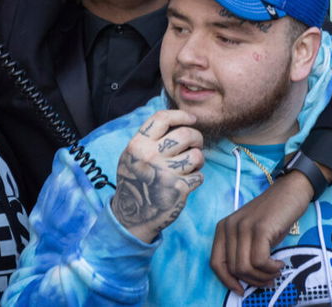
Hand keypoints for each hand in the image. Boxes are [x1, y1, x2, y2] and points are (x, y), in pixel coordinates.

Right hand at [110, 110, 204, 242]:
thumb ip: (149, 139)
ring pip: (197, 155)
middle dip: (197, 138)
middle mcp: (150, 156)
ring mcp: (165, 172)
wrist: (132, 216)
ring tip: (191, 166)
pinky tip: (187, 182)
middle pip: (186, 134)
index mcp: (138, 144)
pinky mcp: (178, 189)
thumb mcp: (132, 155)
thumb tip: (178, 121)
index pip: (163, 118)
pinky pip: (199, 176)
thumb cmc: (135, 181)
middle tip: (196, 145)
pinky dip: (197, 179)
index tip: (192, 119)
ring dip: (198, 160)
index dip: (181, 115)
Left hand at [210, 169, 315, 292]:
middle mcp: (229, 227)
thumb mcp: (252, 233)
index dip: (227, 281)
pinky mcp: (260, 228)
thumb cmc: (273, 216)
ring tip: (275, 271)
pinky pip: (260, 261)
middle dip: (252, 280)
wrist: (290, 191)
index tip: (241, 290)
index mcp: (223, 228)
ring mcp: (244, 227)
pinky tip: (279, 263)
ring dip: (263, 276)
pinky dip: (271, 268)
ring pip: (245, 267)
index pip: (215, 263)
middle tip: (268, 280)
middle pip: (233, 269)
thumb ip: (243, 251)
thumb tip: (244, 280)